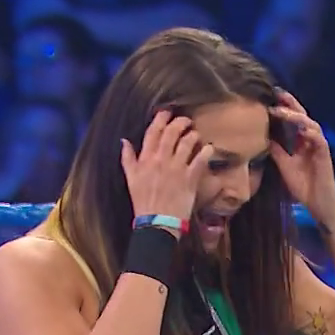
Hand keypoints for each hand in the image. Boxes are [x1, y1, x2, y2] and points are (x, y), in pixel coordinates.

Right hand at [119, 110, 206, 224]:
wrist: (157, 221)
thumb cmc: (143, 201)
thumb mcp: (130, 179)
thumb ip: (128, 158)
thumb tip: (124, 141)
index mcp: (145, 160)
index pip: (153, 133)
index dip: (160, 120)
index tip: (166, 113)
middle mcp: (160, 161)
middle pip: (171, 134)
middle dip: (179, 123)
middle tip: (186, 120)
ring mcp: (176, 169)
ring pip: (186, 143)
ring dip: (192, 135)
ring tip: (195, 134)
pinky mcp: (190, 179)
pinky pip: (200, 160)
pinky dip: (206, 152)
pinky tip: (209, 148)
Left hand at [269, 90, 334, 221]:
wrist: (318, 204)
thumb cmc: (303, 186)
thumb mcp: (284, 165)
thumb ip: (277, 150)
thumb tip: (263, 136)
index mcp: (301, 142)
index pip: (293, 120)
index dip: (284, 108)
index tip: (269, 98)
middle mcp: (310, 140)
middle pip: (302, 116)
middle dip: (291, 104)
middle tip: (278, 93)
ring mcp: (318, 146)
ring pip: (310, 124)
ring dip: (297, 116)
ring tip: (282, 111)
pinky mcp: (324, 154)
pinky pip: (319, 139)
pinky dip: (310, 132)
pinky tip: (300, 127)